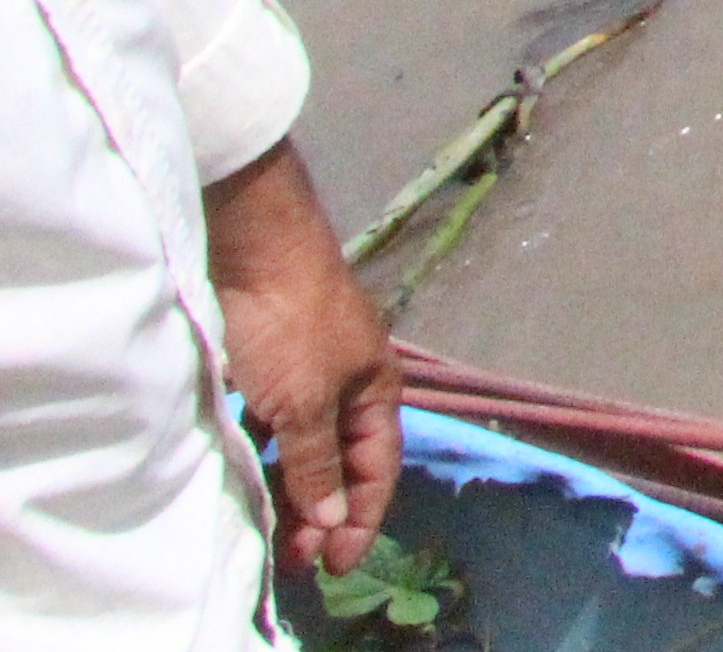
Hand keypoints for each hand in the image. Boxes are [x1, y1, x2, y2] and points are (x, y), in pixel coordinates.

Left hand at [204, 143, 395, 579]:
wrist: (253, 249)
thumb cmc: (290, 324)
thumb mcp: (305, 402)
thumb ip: (317, 463)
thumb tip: (333, 519)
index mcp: (377, 390)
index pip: (379, 468)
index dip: (362, 519)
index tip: (335, 564)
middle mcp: (351, 384)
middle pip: (345, 461)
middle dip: (325, 512)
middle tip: (293, 557)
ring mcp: (311, 373)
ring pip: (309, 445)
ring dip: (295, 487)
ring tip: (271, 526)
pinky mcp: (272, 366)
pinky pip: (278, 426)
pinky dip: (270, 456)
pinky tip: (251, 472)